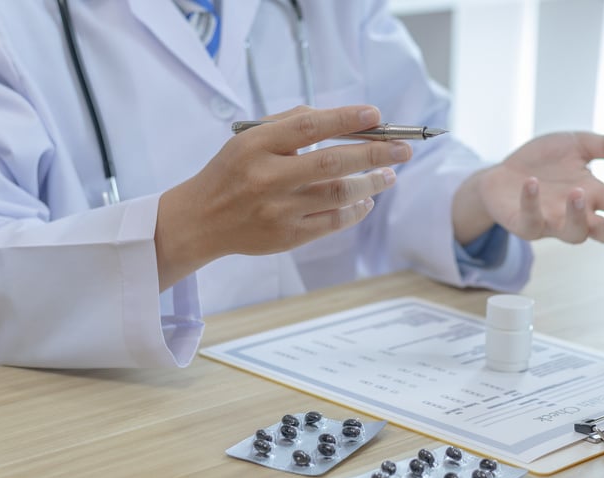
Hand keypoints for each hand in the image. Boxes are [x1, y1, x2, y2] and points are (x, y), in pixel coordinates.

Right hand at [155, 105, 411, 289]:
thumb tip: (345, 118)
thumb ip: (290, 124)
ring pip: (339, 194)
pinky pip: (333, 222)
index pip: (307, 125)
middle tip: (403, 149)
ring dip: (372, 183)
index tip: (375, 115)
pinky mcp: (287, 237)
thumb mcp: (249, 139)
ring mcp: (278, 210)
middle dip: (374, 154)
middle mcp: (267, 178)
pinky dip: (356, 210)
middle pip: (332, 163)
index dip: (345, 118)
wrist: (200, 220)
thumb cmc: (233, 172)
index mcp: (255, 145)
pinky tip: (367, 200)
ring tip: (390, 174)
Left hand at [451, 132, 603, 244]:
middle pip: (602, 233)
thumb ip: (603, 146)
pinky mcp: (525, 225)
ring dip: (576, 216)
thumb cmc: (544, 163)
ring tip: (577, 193)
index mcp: (593, 196)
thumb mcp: (575, 146)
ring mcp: (551, 222)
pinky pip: (531, 221)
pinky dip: (531, 203)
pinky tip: (532, 183)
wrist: (503, 174)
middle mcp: (575, 214)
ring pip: (572, 233)